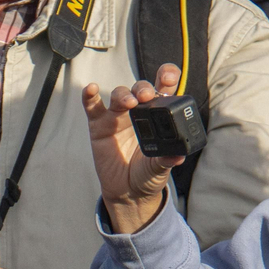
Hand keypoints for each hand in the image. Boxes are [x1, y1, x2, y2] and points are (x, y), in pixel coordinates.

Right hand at [82, 63, 185, 233]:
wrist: (128, 192)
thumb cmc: (148, 174)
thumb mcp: (160, 167)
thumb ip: (167, 159)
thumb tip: (178, 156)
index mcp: (158, 115)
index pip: (164, 88)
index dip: (167, 77)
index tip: (169, 78)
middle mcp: (139, 111)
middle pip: (141, 88)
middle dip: (144, 88)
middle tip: (147, 96)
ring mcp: (117, 117)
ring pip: (120, 95)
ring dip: (124, 95)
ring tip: (130, 103)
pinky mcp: (98, 125)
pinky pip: (92, 106)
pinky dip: (90, 96)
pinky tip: (91, 89)